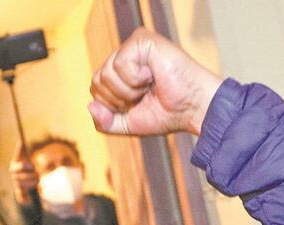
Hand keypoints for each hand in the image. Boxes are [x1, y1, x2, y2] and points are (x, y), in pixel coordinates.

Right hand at [9, 141, 37, 205]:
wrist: (23, 182)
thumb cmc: (25, 167)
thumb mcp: (24, 158)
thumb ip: (21, 150)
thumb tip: (20, 141)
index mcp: (14, 166)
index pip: (19, 165)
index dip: (25, 164)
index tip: (32, 164)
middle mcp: (14, 175)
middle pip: (19, 175)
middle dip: (30, 174)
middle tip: (37, 172)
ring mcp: (16, 184)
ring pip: (22, 184)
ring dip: (31, 182)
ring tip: (38, 180)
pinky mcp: (20, 193)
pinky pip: (20, 197)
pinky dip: (25, 198)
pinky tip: (30, 199)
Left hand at [88, 27, 221, 136]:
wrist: (193, 109)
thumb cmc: (169, 114)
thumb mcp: (130, 125)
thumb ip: (106, 123)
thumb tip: (90, 106)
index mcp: (121, 72)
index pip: (96, 88)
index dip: (113, 105)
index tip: (139, 105)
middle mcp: (125, 55)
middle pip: (97, 81)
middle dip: (119, 99)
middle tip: (144, 96)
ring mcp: (133, 46)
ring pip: (106, 73)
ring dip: (129, 90)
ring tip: (150, 85)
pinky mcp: (142, 39)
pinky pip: (119, 64)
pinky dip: (136, 78)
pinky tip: (153, 75)